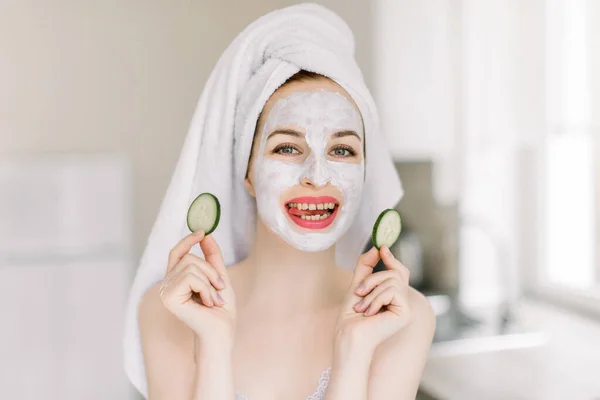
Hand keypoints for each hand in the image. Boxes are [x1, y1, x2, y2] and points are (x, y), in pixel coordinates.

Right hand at [159, 230, 236, 344]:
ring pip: (190, 266)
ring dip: (210, 281)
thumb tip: (206, 234)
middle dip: (210, 270)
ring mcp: (165, 291)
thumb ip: (212, 256)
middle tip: (219, 288)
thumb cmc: (221, 308)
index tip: (202, 232)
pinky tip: (208, 302)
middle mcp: (167, 284)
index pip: (177, 253)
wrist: (222, 331)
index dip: (188, 240)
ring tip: (214, 298)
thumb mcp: (219, 276)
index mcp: (176, 279)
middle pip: (188, 257)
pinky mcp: (168, 298)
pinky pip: (190, 277)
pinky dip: (206, 288)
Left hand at [334, 245, 411, 352]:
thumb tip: (378, 247)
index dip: (392, 259)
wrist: (349, 335)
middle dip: (373, 278)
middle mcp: (402, 302)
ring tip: (362, 307)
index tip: (382, 248)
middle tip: (359, 292)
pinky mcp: (405, 313)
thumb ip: (367, 266)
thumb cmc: (351, 315)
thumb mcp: (358, 284)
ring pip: (393, 280)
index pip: (399, 272)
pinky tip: (370, 313)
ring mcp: (406, 308)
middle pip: (395, 273)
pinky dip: (376, 298)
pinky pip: (393, 291)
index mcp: (392, 296)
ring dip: (371, 291)